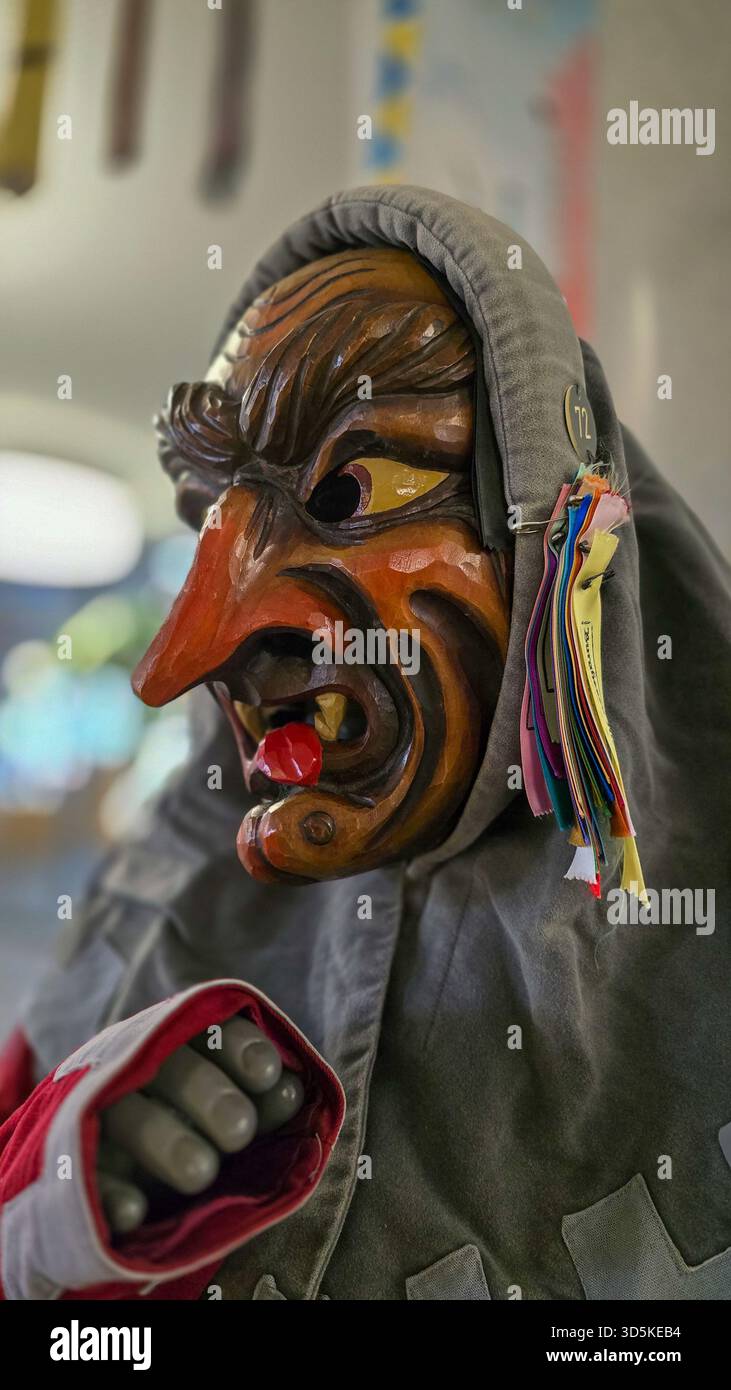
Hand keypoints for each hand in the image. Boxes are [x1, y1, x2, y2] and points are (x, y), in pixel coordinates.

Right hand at [97, 1017, 303, 1233]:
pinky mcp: (75, 1166)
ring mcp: (101, 1116)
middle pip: (174, 1069)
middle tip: (240, 1132)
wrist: (120, 1188)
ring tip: (203, 1173)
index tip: (268, 1073)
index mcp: (181, 1047)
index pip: (212, 1032)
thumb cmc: (197, 1137)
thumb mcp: (230, 1116)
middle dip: (211, 1096)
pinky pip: (84, 1174)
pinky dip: (109, 1193)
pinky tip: (133, 1212)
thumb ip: (260, 1104)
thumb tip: (294, 1092)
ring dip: (167, 1141)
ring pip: (129, 1115)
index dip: (241, 1047)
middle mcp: (140, 1070)